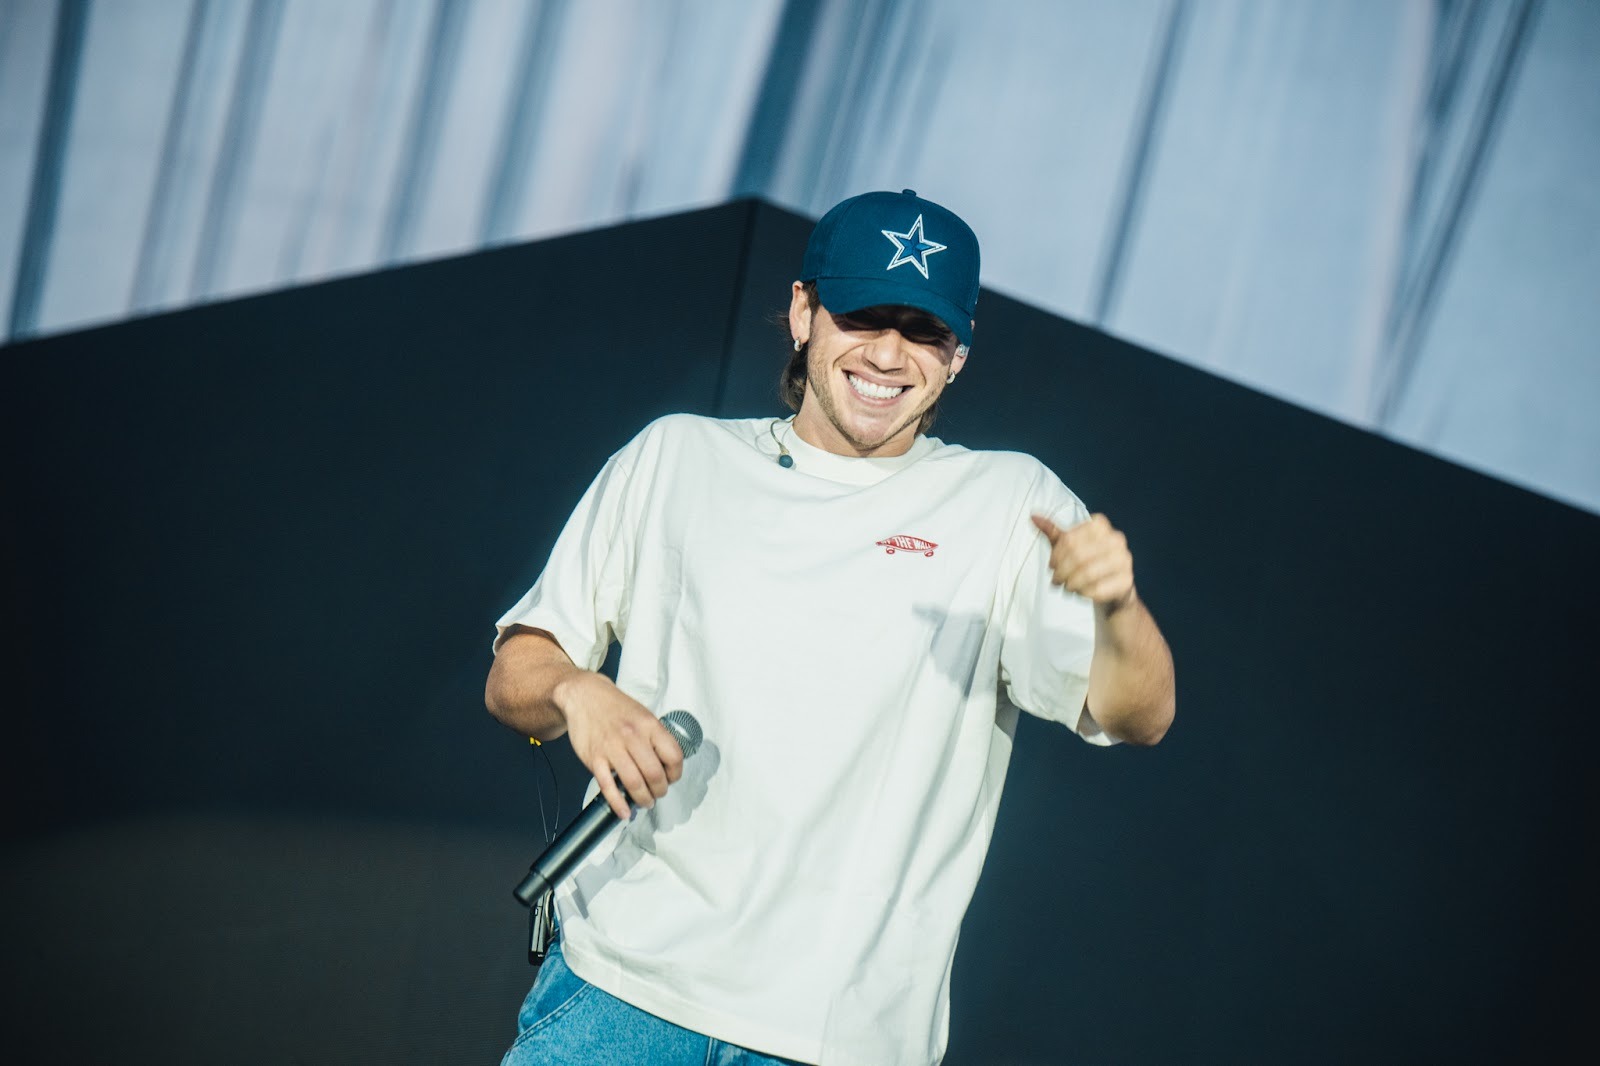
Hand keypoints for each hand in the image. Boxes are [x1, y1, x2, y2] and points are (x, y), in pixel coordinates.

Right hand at [556, 672, 683, 818]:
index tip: (672, 779)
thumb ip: (655, 737)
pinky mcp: (594, 758)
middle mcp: (632, 736)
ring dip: (643, 799)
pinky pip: (608, 787)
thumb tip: (668, 764)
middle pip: (655, 774)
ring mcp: (612, 748)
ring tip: (645, 802)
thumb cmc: (616, 708)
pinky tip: (624, 812)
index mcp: (649, 725)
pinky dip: (618, 804)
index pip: (673, 755)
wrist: (584, 696)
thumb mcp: (643, 715)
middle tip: (658, 793)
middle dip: (660, 791)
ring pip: (634, 783)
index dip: (676, 773)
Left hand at [1031, 512, 1135, 609]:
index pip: (1070, 539)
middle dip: (1062, 571)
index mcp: (1100, 525)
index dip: (1056, 555)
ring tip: (1067, 587)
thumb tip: (1032, 516)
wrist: (1112, 586)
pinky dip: (1084, 594)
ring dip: (1071, 584)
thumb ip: (1052, 531)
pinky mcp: (1127, 580)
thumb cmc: (1086, 561)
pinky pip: (1098, 589)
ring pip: (1088, 574)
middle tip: (1055, 580)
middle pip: (1078, 556)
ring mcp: (1124, 559)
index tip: (1052, 565)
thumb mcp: (1068, 545)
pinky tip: (1081, 593)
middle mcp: (1116, 538)